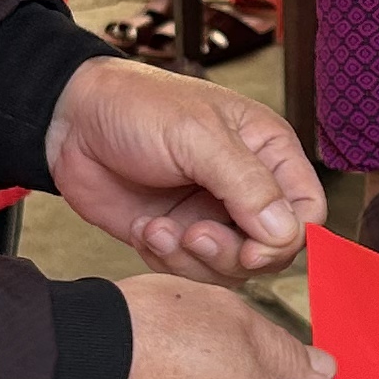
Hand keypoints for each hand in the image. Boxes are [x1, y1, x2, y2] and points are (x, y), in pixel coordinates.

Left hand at [44, 58, 323, 284]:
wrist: (71, 121)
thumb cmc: (137, 107)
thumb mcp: (197, 137)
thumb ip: (247, 185)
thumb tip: (286, 233)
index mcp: (267, 152)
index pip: (307, 211)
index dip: (287, 238)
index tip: (253, 247)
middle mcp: (246, 188)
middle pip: (272, 250)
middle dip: (232, 253)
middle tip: (194, 234)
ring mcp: (212, 214)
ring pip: (231, 268)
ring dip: (194, 259)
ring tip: (160, 228)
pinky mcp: (177, 235)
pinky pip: (191, 271)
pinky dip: (167, 259)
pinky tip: (146, 229)